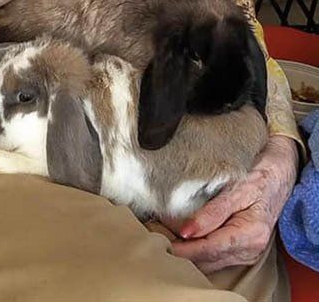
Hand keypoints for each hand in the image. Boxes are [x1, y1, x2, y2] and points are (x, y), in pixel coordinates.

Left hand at [170, 135, 298, 273]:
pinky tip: (182, 240)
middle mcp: (250, 249)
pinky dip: (198, 251)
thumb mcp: (237, 188)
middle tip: (155, 236)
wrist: (280, 173)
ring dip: (188, 253)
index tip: (162, 243)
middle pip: (209, 259)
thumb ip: (213, 212)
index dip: (184, 249)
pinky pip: (216, 256)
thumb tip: (187, 232)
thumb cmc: (260, 175)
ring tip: (163, 237)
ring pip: (211, 262)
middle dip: (182, 252)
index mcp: (251, 234)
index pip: (210, 249)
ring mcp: (247, 252)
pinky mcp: (242, 249)